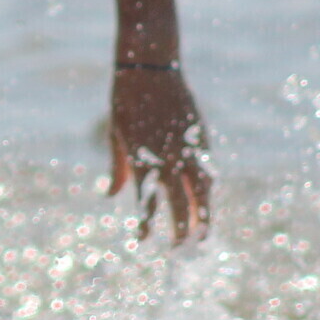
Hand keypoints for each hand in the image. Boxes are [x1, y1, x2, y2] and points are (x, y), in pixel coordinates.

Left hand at [107, 65, 209, 240]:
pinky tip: (209, 199)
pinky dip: (209, 186)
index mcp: (142, 160)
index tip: (143, 242)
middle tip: (182, 250)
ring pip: (201, 189)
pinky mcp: (199, 136)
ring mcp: (187, 147)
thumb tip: (111, 195)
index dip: (145, 225)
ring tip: (204, 234)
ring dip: (204, 214)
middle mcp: (167, 158)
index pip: (146, 202)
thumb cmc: (126, 102)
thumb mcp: (116, 136)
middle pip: (180, 204)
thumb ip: (118, 168)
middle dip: (183, 230)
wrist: (150, 68)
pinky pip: (208, 167)